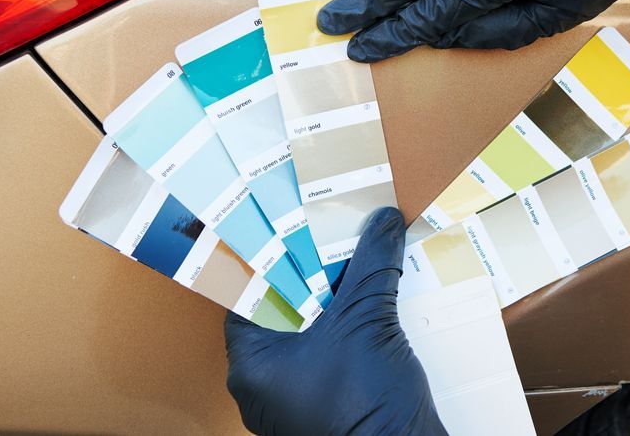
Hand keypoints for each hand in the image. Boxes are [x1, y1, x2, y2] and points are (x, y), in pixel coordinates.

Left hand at [224, 208, 445, 435]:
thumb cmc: (365, 401)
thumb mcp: (366, 319)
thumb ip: (371, 265)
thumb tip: (382, 222)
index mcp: (252, 366)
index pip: (247, 297)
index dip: (269, 260)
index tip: (288, 231)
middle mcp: (263, 386)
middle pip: (279, 313)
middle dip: (307, 276)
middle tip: (324, 240)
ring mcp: (293, 400)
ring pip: (305, 334)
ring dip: (329, 302)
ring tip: (350, 264)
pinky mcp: (323, 406)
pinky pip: (324, 354)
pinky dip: (342, 328)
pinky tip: (366, 303)